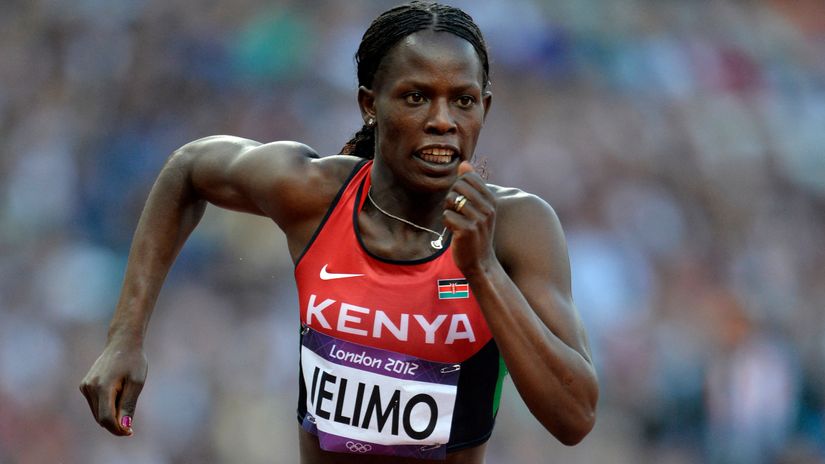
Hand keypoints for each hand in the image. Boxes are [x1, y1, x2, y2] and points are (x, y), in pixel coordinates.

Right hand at [79, 340, 147, 435]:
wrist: (122, 342)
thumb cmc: (133, 361)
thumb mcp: (136, 383)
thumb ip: (129, 405)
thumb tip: (124, 427)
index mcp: (102, 387)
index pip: (106, 418)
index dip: (118, 429)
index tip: (130, 432)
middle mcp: (89, 388)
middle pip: (101, 418)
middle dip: (115, 423)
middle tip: (131, 420)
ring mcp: (85, 387)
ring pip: (97, 413)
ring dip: (111, 415)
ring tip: (125, 397)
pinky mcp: (84, 386)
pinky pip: (95, 405)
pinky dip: (106, 407)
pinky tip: (118, 393)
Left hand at [443, 161, 496, 275]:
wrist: (481, 262)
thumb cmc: (477, 233)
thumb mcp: (479, 208)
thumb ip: (473, 185)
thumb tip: (464, 164)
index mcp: (491, 200)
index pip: (469, 177)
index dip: (459, 186)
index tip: (462, 201)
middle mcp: (487, 208)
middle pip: (458, 186)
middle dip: (451, 197)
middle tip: (456, 212)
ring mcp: (478, 219)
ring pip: (451, 200)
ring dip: (449, 210)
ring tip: (456, 222)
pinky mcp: (466, 230)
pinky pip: (447, 215)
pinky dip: (446, 223)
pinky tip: (454, 232)